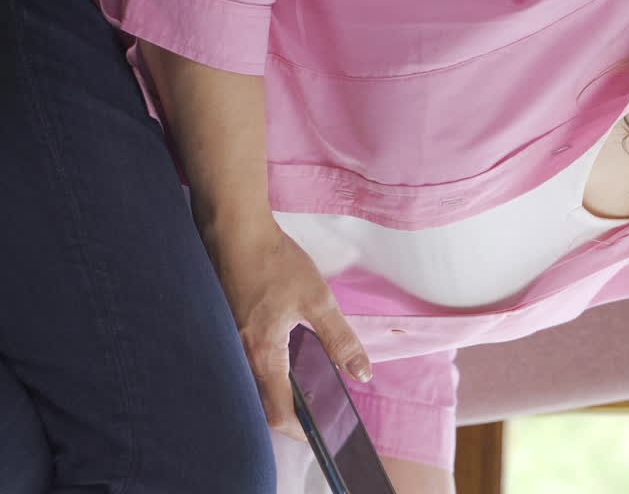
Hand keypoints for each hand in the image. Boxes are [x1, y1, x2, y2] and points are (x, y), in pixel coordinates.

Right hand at [204, 222, 371, 441]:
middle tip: (319, 412)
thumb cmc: (275, 264)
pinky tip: (288, 357)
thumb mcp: (317, 299)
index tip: (321, 432)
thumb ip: (339, 338)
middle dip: (291, 415)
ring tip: (309, 388)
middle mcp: (242, 354)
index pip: (278, 411)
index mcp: (263, 353)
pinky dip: (270, 371)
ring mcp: (232, 341)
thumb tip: (361, 372)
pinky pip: (249, 362)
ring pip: (255, 382)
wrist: (235, 232)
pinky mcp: (231, 327)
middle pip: (264, 402)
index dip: (299, 429)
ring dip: (280, 392)